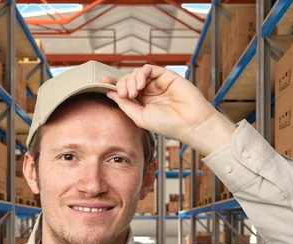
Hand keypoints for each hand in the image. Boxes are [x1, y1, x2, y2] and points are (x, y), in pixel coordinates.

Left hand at [101, 65, 236, 155]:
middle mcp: (149, 93)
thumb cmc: (168, 125)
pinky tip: (140, 85)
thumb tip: (110, 94)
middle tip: (125, 95)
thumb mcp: (140, 117)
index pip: (125, 91)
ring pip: (136, 73)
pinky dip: (140, 74)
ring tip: (133, 92)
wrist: (190, 123)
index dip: (113, 84)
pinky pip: (148, 69)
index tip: (102, 81)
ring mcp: (157, 84)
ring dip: (130, 80)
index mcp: (143, 104)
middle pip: (128, 81)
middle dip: (122, 85)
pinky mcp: (166, 76)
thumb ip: (125, 105)